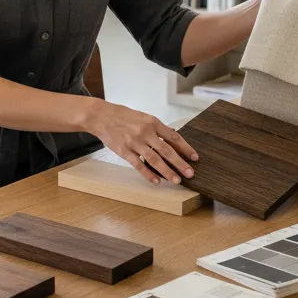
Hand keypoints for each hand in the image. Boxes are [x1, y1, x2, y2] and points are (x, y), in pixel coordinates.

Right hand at [84, 101, 198, 184]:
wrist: (102, 116)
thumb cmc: (124, 116)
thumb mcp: (144, 117)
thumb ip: (158, 128)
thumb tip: (173, 134)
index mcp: (153, 122)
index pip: (174, 137)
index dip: (186, 148)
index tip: (195, 157)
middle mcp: (146, 132)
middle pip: (167, 151)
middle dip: (180, 163)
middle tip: (190, 173)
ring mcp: (135, 142)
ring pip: (154, 160)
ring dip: (167, 171)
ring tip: (177, 180)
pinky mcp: (124, 151)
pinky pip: (138, 165)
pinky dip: (148, 174)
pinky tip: (156, 181)